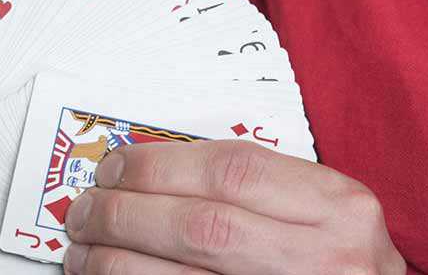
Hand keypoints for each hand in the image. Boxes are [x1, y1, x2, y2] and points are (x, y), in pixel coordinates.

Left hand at [61, 140, 403, 274]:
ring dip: (116, 262)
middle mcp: (323, 260)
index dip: (158, 164)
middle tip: (86, 208)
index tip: (115, 166)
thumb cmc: (343, 267)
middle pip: (200, 225)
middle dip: (126, 213)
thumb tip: (152, 173)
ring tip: (84, 251)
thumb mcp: (326, 216)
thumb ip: (262, 190)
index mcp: (339, 209)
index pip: (230, 170)